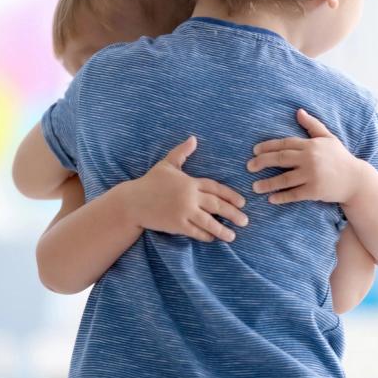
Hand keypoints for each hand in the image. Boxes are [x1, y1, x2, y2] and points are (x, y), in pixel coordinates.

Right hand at [126, 136, 248, 241]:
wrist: (132, 202)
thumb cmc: (149, 182)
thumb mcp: (166, 164)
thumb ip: (181, 152)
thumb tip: (193, 138)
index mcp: (190, 182)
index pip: (215, 188)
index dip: (230, 195)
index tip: (242, 202)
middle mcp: (189, 196)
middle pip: (217, 205)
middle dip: (233, 214)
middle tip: (245, 221)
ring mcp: (183, 211)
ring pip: (209, 221)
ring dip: (222, 230)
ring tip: (233, 236)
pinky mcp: (176, 224)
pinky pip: (195, 231)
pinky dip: (205, 235)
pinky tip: (212, 239)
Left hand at [247, 109, 365, 204]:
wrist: (355, 180)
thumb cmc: (340, 158)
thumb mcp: (328, 138)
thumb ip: (312, 125)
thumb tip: (298, 111)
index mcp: (310, 145)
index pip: (284, 144)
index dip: (268, 147)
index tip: (254, 150)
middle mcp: (309, 159)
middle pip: (280, 159)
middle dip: (262, 162)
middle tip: (249, 166)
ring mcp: (312, 175)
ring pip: (284, 179)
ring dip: (267, 183)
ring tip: (255, 186)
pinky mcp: (315, 191)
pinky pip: (294, 194)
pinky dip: (282, 197)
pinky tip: (271, 199)